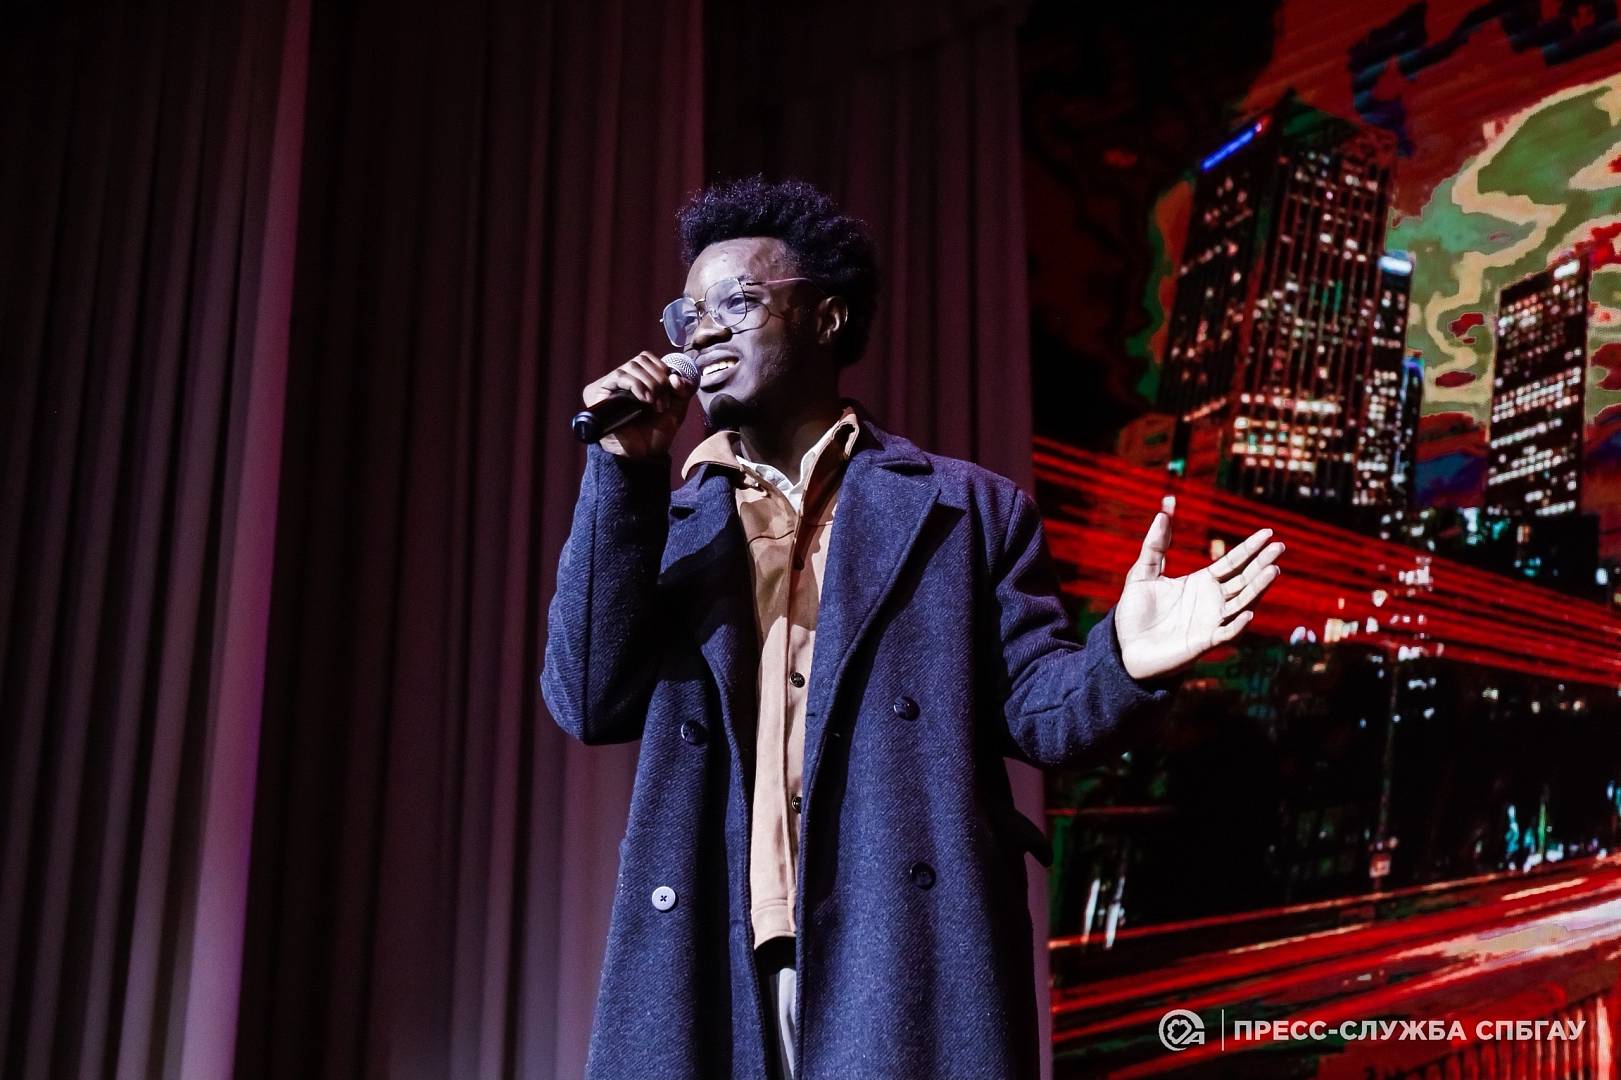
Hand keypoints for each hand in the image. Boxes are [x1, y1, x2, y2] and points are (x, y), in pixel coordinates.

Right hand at [582, 351, 696, 457]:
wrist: (643, 454)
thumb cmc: (657, 431)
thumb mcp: (677, 408)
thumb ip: (683, 390)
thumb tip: (675, 377)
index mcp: (640, 379)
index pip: (648, 358)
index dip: (662, 369)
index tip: (673, 389)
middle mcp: (624, 380)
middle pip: (641, 360)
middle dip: (658, 380)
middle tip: (662, 403)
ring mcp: (612, 386)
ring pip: (631, 366)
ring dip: (650, 383)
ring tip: (654, 404)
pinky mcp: (601, 393)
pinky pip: (619, 377)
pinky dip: (636, 385)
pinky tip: (645, 399)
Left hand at [1114, 495, 1283, 680]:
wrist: (1125, 648)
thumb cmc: (1136, 613)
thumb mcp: (1142, 573)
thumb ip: (1155, 546)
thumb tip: (1163, 513)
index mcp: (1202, 583)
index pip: (1232, 563)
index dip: (1249, 548)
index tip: (1268, 533)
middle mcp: (1212, 601)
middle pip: (1244, 580)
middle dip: (1262, 564)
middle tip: (1280, 547)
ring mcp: (1211, 622)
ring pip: (1242, 603)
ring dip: (1258, 589)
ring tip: (1274, 570)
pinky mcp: (1204, 642)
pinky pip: (1226, 633)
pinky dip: (1238, 625)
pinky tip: (1249, 613)